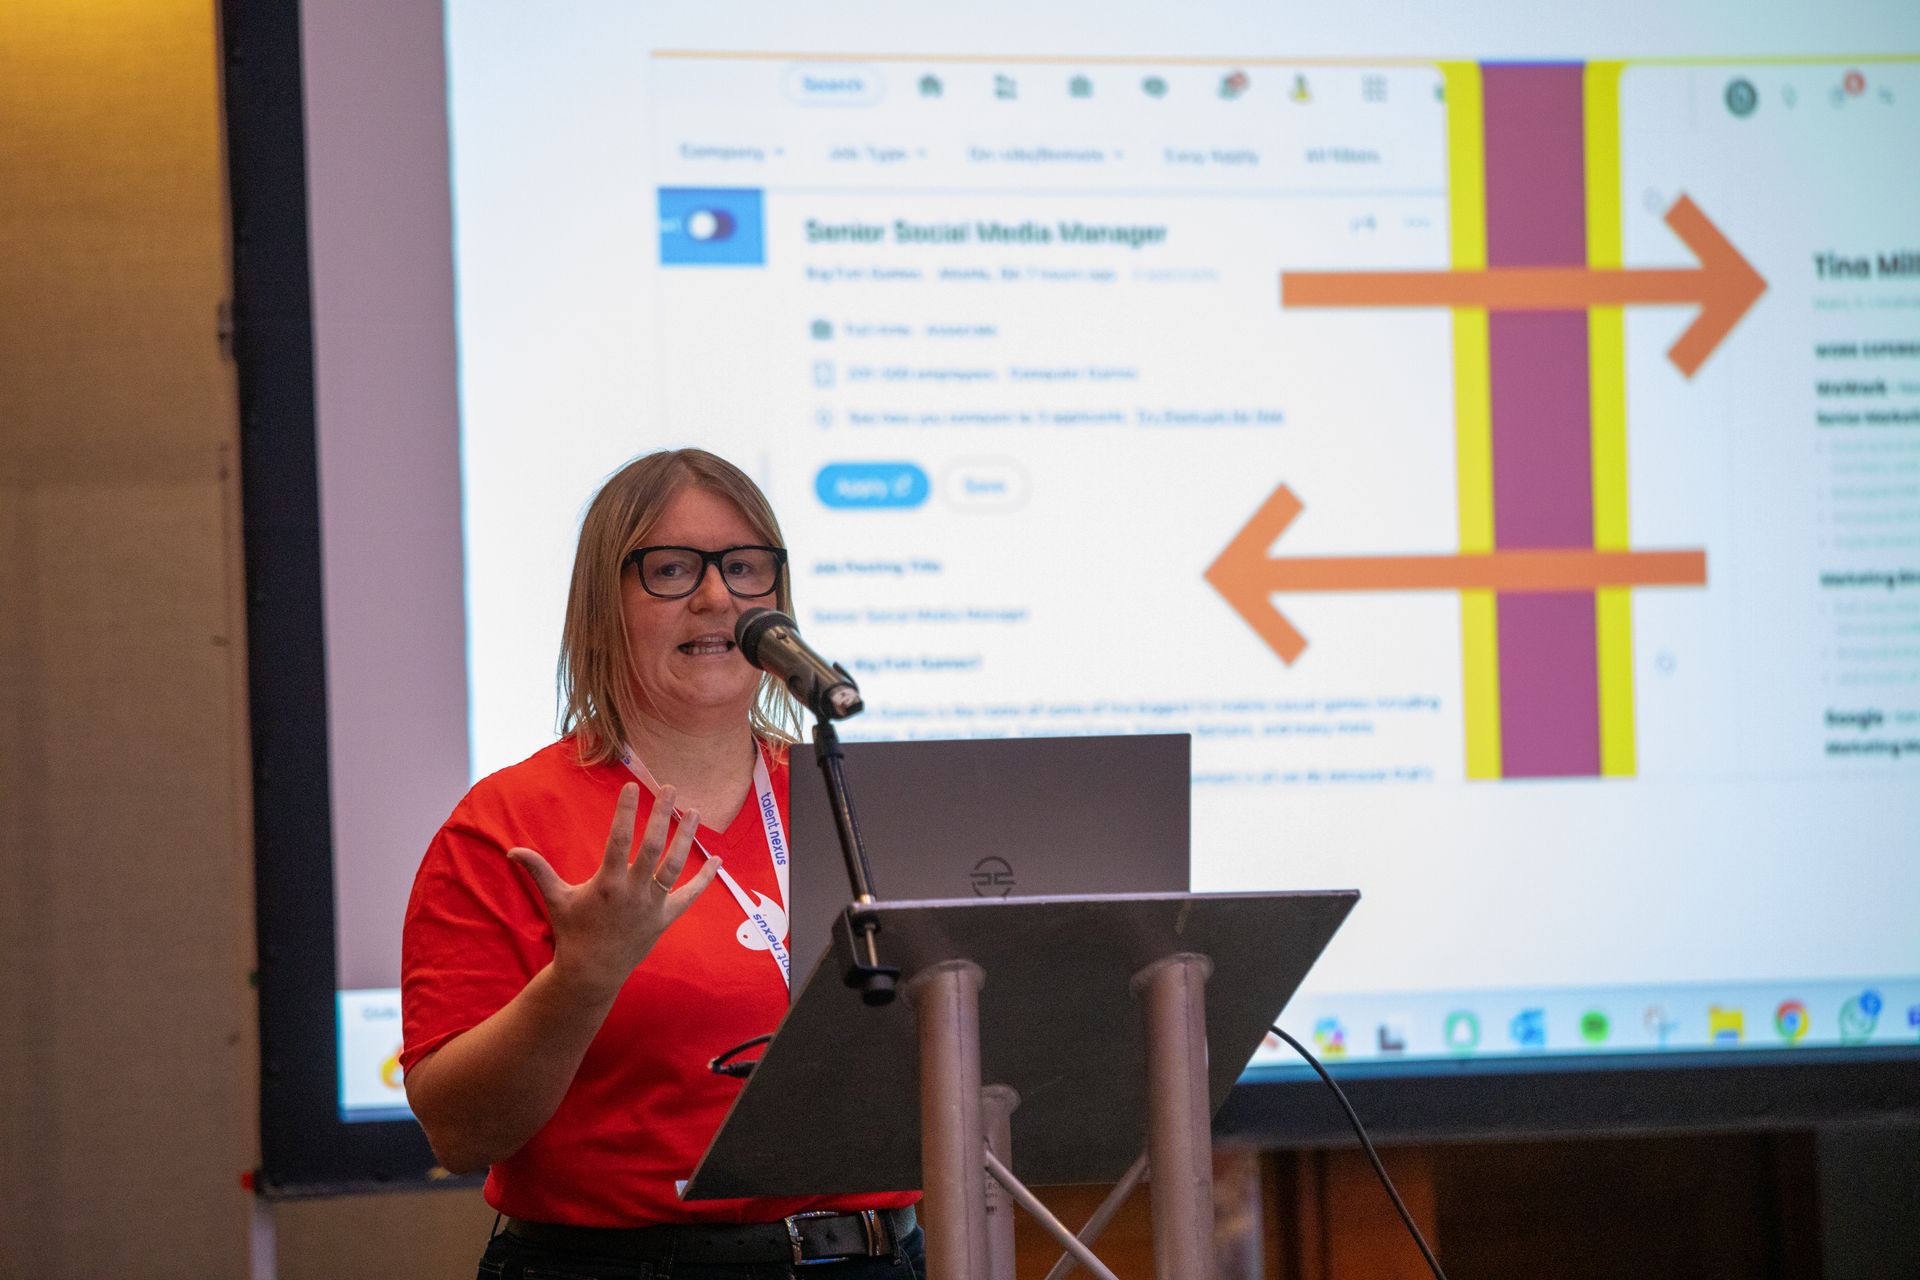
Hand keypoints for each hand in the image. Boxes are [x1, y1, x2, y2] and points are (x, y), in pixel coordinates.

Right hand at [506, 783, 720, 1000]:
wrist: (592, 973)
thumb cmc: (572, 932)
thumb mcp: (556, 900)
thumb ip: (538, 871)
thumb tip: (512, 850)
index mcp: (607, 884)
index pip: (619, 840)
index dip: (626, 812)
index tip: (632, 787)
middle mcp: (633, 892)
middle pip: (652, 848)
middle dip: (662, 815)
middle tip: (669, 786)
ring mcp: (652, 906)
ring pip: (674, 866)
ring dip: (686, 837)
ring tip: (695, 810)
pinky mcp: (665, 918)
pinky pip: (689, 895)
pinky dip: (705, 878)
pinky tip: (718, 858)